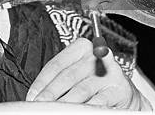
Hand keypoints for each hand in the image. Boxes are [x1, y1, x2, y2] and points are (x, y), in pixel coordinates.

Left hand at [26, 38, 150, 109]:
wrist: (123, 92)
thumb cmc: (93, 80)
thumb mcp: (76, 73)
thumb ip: (58, 78)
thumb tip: (37, 94)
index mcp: (81, 47)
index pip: (56, 65)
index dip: (41, 82)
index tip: (32, 96)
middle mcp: (95, 56)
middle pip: (67, 76)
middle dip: (50, 94)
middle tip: (40, 105)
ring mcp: (109, 72)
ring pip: (81, 90)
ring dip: (66, 103)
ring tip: (55, 111)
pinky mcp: (120, 89)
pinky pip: (99, 101)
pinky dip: (87, 107)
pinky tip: (79, 112)